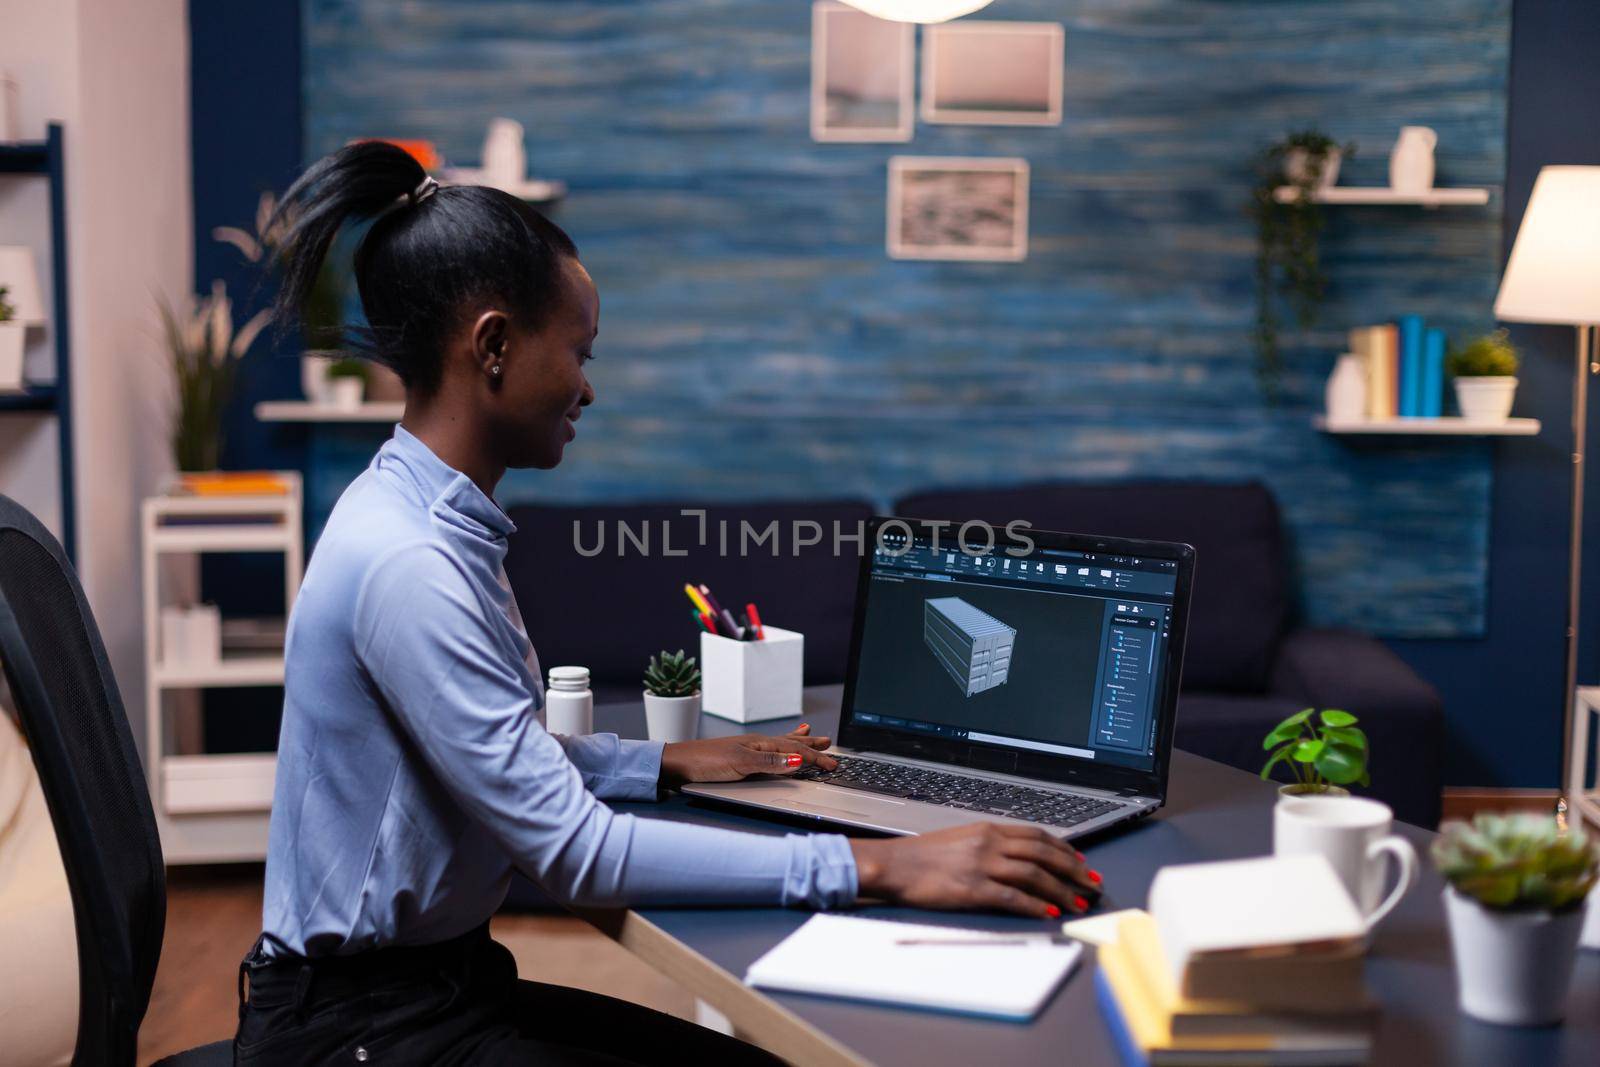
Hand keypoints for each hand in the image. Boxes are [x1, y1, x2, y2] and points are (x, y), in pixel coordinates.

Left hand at [659, 723, 838, 787]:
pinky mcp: (739, 758)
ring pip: (781, 745)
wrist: (678, 764)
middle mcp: (757, 744)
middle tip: (829, 745)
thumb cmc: (705, 762)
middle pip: (791, 744)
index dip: (815, 758)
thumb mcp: (740, 763)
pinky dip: (780, 748)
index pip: (794, 751)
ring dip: (798, 743)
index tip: (833, 765)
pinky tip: (778, 749)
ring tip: (812, 736)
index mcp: (760, 744)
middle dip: (811, 746)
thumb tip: (797, 760)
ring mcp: (748, 750)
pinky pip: (769, 752)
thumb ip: (769, 762)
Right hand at [850, 823, 1103, 918]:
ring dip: (1062, 889)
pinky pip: (1013, 897)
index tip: (1081, 861)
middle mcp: (989, 843)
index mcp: (987, 829)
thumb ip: (989, 845)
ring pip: (1034, 875)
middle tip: (1091, 884)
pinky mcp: (973, 889)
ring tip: (1079, 901)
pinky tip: (1050, 912)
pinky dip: (1036, 905)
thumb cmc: (921, 856)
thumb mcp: (960, 839)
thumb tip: (1017, 857)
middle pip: (1043, 854)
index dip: (1064, 849)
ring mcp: (982, 865)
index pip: (1037, 836)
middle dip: (1073, 870)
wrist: (893, 865)